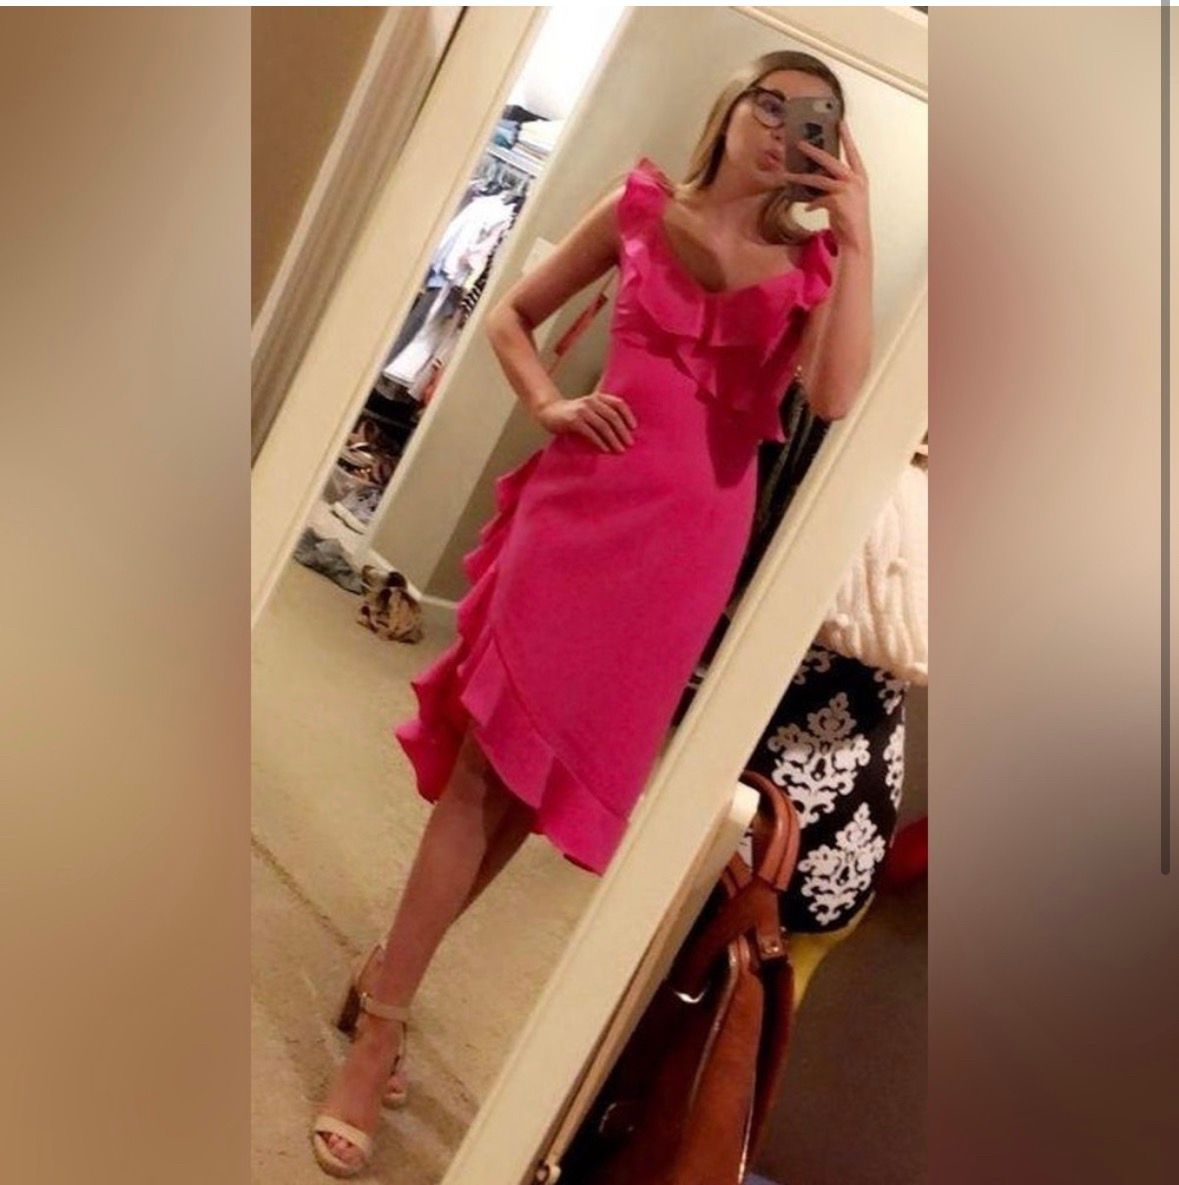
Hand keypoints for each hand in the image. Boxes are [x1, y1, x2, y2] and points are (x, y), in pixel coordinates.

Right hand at [536, 390, 636, 452]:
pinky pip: (591, 432)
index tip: (634, 428)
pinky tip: (605, 449)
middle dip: (623, 432)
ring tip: (619, 449)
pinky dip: (600, 442)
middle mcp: (591, 402)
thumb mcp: (589, 409)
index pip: (618, 403)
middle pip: (613, 416)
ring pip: (603, 425)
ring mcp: (582, 411)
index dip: (628, 415)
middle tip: (629, 444)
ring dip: (614, 439)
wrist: (549, 411)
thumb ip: (602, 414)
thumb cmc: (572, 414)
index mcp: (597, 398)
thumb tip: (621, 431)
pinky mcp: (574, 421)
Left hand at [785, 119, 870, 254]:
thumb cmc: (851, 219)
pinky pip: (816, 199)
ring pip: (818, 179)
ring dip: (800, 178)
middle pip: (831, 160)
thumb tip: (816, 178)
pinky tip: (807, 208)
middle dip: (813, 151)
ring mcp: (847, 190)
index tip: (839, 122)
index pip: (853, 152)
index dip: (846, 137)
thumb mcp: (847, 197)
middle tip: (799, 143)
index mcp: (861, 177)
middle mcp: (855, 180)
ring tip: (787, 176)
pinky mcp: (837, 201)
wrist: (856, 239)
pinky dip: (811, 204)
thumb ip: (836, 185)